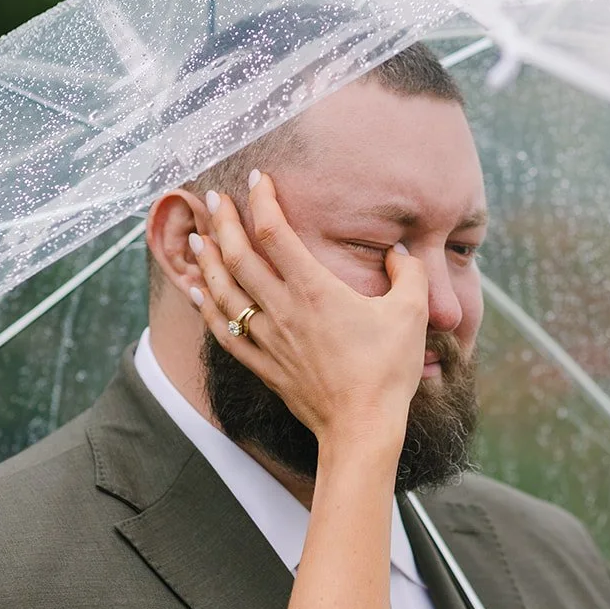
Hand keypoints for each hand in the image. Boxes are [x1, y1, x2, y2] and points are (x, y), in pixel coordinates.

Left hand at [188, 171, 429, 444]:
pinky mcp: (264, 365)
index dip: (262, 200)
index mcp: (314, 289)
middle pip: (238, 256)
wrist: (361, 429)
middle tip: (214, 199)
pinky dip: (207, 307)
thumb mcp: (411, 313)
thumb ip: (407, 273)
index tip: (258, 179)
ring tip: (198, 237)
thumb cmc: (387, 371)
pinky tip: (198, 292)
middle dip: (222, 223)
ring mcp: (268, 339)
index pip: (275, 232)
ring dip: (207, 260)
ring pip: (223, 291)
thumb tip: (399, 252)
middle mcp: (282, 309)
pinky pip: (225, 331)